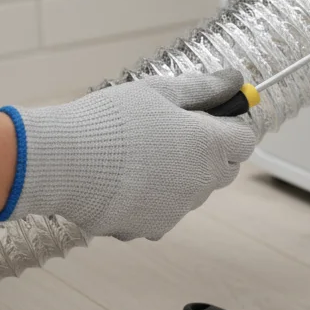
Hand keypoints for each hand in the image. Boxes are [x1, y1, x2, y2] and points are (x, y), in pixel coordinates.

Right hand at [0, 70, 255, 240]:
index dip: (227, 127)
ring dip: (178, 177)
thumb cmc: (112, 121)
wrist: (65, 162)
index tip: (205, 118)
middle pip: (223, 170)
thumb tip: (235, 80)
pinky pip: (162, 212)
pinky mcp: (153, 228)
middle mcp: (202, 182)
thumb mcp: (160, 91)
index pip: (244, 141)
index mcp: (211, 146)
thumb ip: (203, 88)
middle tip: (170, 134)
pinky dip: (150, 199)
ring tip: (137, 157)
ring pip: (191, 192)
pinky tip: (122, 182)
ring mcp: (178, 209)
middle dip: (207, 154)